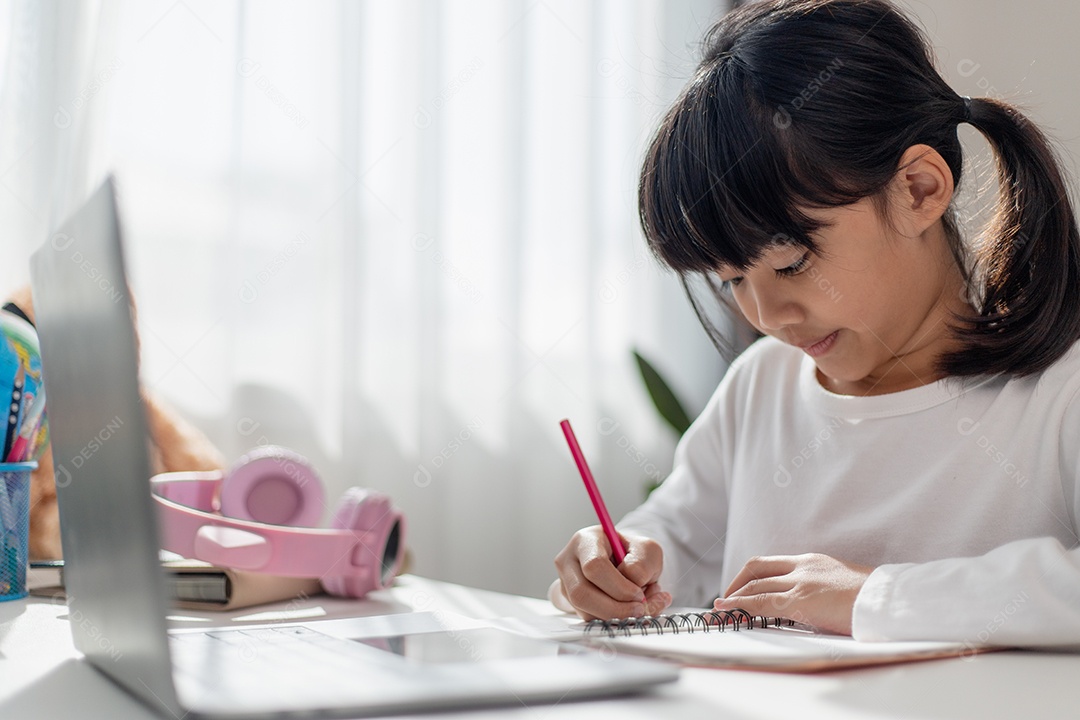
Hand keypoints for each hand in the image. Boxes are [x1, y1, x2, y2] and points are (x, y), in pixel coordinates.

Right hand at [552, 525, 670, 620]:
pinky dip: (612, 620)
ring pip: (584, 610)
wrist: (627, 563)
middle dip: (614, 608)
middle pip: (581, 592)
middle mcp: (569, 561)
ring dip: (616, 616)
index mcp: (586, 540)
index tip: (639, 594)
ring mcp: (566, 583)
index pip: (594, 565)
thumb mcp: (648, 551)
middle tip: (639, 609)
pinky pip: (589, 619)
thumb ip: (642, 566)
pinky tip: (628, 610)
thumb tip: (632, 585)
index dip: (618, 586)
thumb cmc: (634, 554)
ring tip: (639, 607)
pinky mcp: (571, 602)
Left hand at [713, 553, 872, 634]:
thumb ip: (823, 589)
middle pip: (757, 569)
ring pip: (755, 584)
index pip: (773, 563)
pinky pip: (762, 602)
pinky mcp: (801, 600)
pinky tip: (729, 611)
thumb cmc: (874, 597)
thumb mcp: (843, 584)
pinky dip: (741, 606)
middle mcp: (803, 566)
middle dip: (737, 583)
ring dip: (734, 596)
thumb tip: (814, 606)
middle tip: (727, 598)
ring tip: (720, 609)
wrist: (890, 598)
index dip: (752, 574)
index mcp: (814, 561)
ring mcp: (800, 582)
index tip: (741, 585)